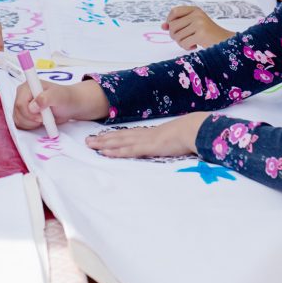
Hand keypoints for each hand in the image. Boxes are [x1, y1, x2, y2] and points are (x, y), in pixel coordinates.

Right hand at [13, 80, 109, 130]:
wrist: (69, 105)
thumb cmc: (65, 98)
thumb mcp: (59, 96)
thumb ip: (46, 98)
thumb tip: (32, 106)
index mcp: (27, 87)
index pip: (20, 104)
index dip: (29, 114)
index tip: (42, 116)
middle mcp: (22, 94)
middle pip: (18, 113)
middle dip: (32, 120)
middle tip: (45, 118)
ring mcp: (22, 104)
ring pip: (18, 120)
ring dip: (31, 124)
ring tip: (44, 119)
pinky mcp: (23, 113)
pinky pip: (20, 124)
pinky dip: (30, 126)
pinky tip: (40, 122)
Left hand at [85, 112, 206, 157]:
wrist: (193, 129)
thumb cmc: (187, 133)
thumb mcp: (173, 138)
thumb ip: (166, 141)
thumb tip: (165, 144)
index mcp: (149, 133)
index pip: (127, 134)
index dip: (113, 135)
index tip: (101, 137)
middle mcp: (143, 135)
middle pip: (119, 136)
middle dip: (102, 139)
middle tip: (87, 140)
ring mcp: (144, 140)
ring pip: (119, 142)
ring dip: (104, 144)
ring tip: (90, 145)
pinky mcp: (148, 147)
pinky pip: (128, 150)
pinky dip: (115, 151)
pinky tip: (105, 152)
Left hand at [162, 5, 231, 49]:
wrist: (225, 42)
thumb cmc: (207, 35)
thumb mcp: (193, 25)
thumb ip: (178, 24)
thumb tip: (162, 26)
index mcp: (195, 10)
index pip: (174, 11)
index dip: (170, 21)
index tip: (174, 29)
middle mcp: (197, 14)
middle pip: (173, 25)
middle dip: (174, 36)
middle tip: (182, 40)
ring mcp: (199, 23)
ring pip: (177, 36)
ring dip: (181, 43)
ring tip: (190, 43)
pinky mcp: (201, 34)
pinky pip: (183, 43)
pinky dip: (186, 47)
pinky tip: (194, 46)